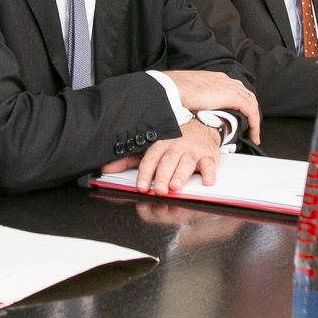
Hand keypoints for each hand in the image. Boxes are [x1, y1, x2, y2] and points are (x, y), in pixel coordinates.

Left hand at [106, 120, 221, 194]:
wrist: (202, 127)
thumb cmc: (174, 142)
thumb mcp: (151, 149)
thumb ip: (130, 160)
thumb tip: (107, 168)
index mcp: (160, 144)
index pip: (150, 159)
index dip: (145, 173)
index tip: (141, 187)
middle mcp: (176, 146)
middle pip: (168, 162)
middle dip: (163, 176)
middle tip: (159, 190)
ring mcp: (193, 151)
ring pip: (187, 163)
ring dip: (181, 175)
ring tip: (176, 187)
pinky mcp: (209, 156)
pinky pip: (210, 164)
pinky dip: (209, 173)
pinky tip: (207, 182)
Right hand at [160, 70, 259, 143]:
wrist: (172, 88)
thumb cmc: (175, 91)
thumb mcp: (189, 95)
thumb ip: (196, 100)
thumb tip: (194, 111)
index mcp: (215, 78)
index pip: (235, 90)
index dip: (240, 104)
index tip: (239, 117)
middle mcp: (225, 80)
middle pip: (247, 96)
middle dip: (250, 113)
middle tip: (250, 128)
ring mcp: (230, 87)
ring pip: (251, 104)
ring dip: (254, 121)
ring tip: (252, 135)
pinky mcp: (234, 97)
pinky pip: (251, 112)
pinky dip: (254, 125)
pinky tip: (252, 135)